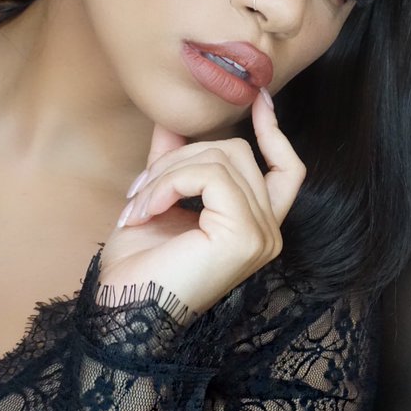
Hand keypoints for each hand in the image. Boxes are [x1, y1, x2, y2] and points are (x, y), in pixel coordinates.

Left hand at [99, 92, 304, 314]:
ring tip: (137, 205)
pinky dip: (169, 183)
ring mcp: (262, 234)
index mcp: (258, 226)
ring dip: (167, 173)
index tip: (259, 98)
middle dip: (181, 158)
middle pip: (240, 153)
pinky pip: (210, 176)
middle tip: (140, 191)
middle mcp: (270, 232)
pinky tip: (146, 210)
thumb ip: (174, 161)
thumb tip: (172, 119)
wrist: (123, 312)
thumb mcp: (160, 199)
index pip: (287, 169)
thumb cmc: (141, 267)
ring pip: (223, 158)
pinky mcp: (245, 235)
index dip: (274, 132)